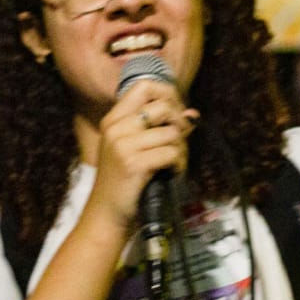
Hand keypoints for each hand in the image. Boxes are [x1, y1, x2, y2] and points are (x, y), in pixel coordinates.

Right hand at [86, 79, 197, 229]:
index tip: (174, 114)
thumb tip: (192, 114)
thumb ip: (161, 128)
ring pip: (172, 133)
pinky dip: (178, 165)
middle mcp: (116, 127)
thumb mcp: (136, 148)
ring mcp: (123, 145)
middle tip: (177, 143)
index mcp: (114, 118)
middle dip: (179, 124)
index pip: (144, 85)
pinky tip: (170, 173)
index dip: (167, 94)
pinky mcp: (133, 163)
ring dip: (181, 150)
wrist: (106, 214)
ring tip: (173, 164)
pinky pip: (171, 153)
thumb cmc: (124, 181)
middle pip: (163, 107)